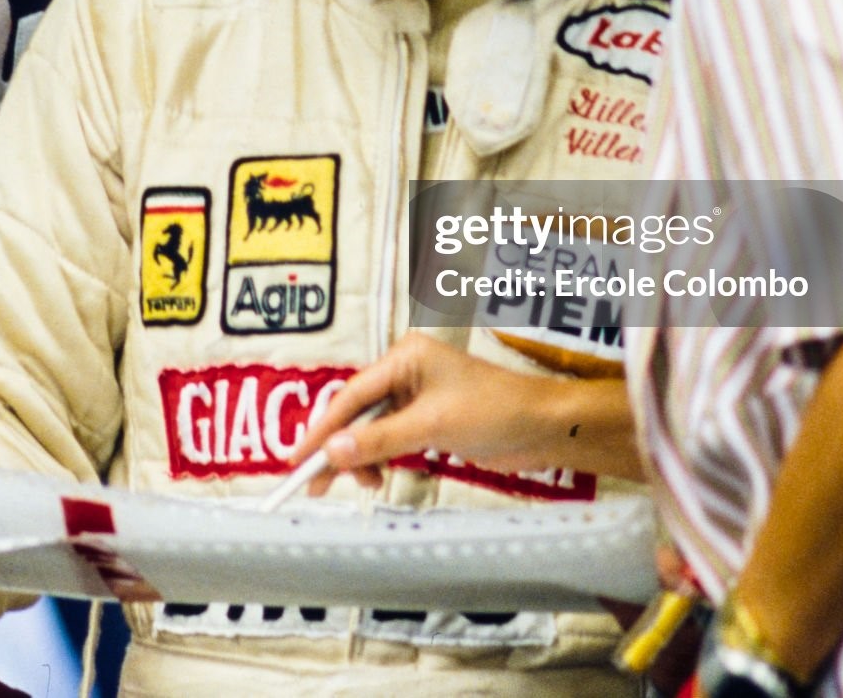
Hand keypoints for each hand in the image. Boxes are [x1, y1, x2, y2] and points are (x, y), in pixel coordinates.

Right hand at [287, 334, 574, 496]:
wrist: (545, 428)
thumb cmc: (495, 412)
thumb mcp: (431, 426)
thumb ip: (379, 439)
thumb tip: (332, 452)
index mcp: (404, 356)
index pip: (351, 395)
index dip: (322, 428)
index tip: (297, 459)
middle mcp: (406, 371)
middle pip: (357, 412)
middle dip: (339, 448)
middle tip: (316, 485)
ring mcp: (418, 396)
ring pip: (372, 429)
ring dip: (363, 457)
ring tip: (368, 484)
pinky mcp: (429, 419)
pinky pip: (391, 438)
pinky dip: (383, 457)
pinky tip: (382, 475)